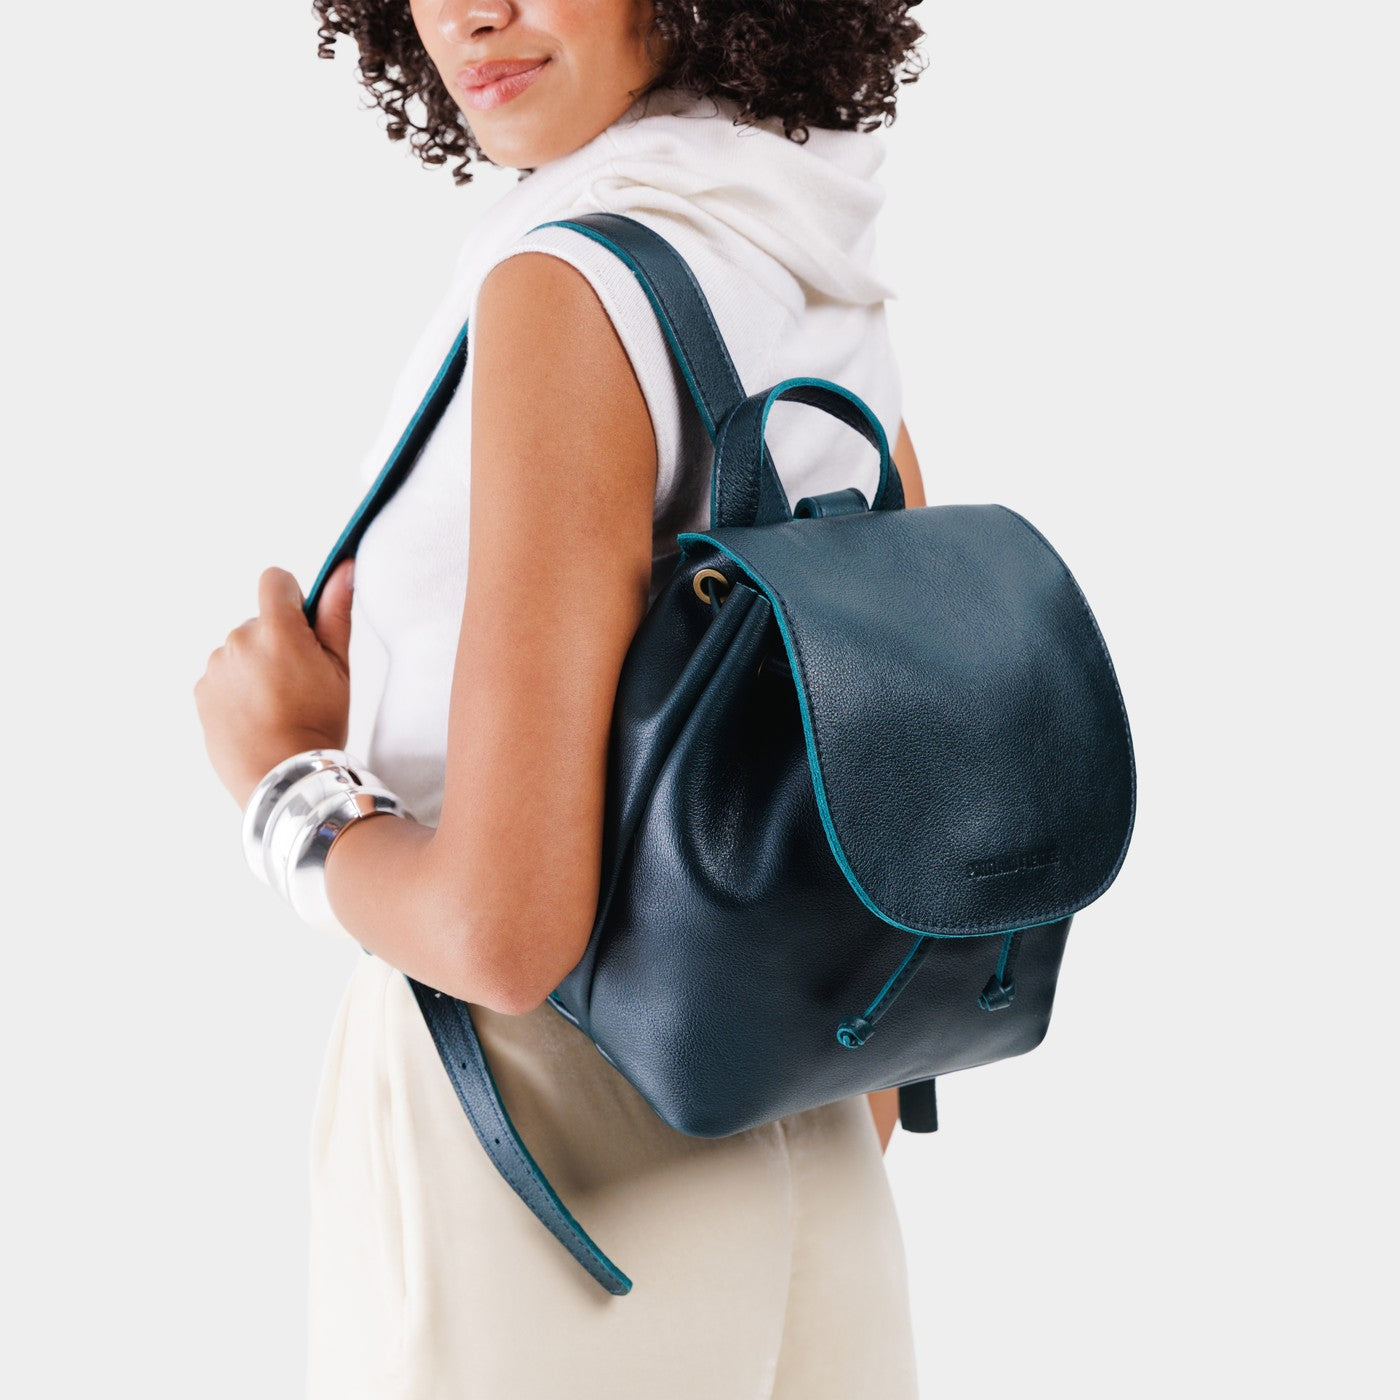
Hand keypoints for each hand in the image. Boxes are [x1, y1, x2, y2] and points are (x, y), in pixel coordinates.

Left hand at [194, 559, 354, 809]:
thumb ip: (336, 613)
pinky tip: (258, 715)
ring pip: (241, 651)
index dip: (292, 597)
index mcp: (277, 629)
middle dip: (277, 642)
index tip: (303, 625)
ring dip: (256, 666)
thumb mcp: (340, 667)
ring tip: (277, 704)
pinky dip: (238, 689)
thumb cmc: (318, 722)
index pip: (275, 581)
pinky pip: (223, 677)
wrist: (284, 775)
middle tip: (299, 682)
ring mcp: (216, 667)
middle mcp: (239, 641)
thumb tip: (343, 570)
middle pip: (260, 623)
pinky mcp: (202, 692)